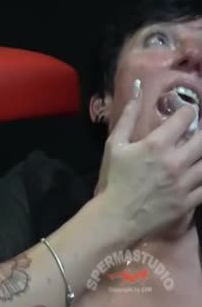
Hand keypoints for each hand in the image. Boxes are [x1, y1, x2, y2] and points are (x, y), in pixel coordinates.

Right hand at [97, 80, 201, 241]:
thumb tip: (136, 90)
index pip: (185, 119)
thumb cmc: (113, 179)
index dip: (188, 112)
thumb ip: (127, 117)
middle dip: (201, 132)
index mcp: (156, 145)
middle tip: (194, 134)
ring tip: (196, 153)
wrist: (116, 216)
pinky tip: (198, 174)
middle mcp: (175, 161)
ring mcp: (185, 183)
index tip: (187, 113)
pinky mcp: (189, 201)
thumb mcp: (114, 145)